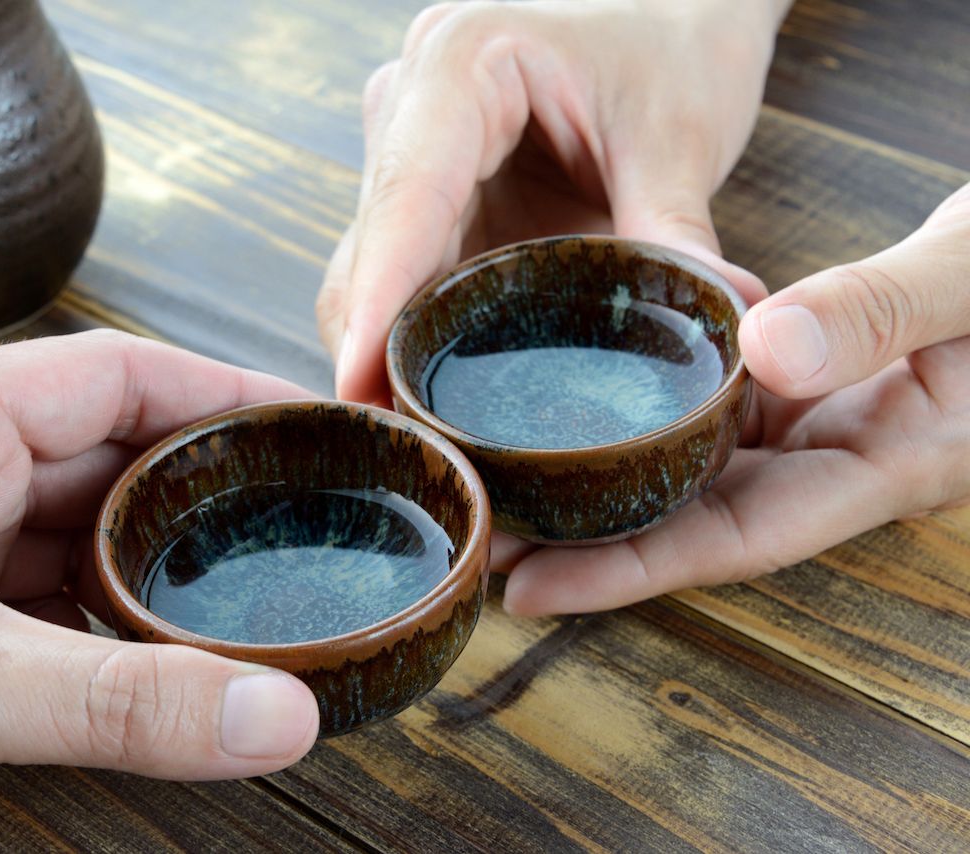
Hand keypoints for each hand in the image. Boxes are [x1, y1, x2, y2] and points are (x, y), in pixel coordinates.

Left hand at [0, 331, 319, 851]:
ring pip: (79, 540)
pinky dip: (107, 632)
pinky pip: (46, 608)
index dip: (217, 391)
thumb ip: (115, 699)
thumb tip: (271, 712)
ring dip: (154, 572)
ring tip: (246, 596)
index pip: (114, 374)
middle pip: (106, 458)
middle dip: (199, 494)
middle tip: (297, 524)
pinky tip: (159, 661)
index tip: (304, 426)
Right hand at [319, 0, 789, 403]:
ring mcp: (413, 156)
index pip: (406, 195)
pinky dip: (416, 343)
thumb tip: (725, 323)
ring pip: (369, 275)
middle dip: (372, 351)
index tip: (359, 384)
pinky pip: (404, 283)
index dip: (379, 298)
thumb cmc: (671, 43)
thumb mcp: (679, 134)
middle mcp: (413, 109)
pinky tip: (439, 404)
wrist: (667, 13)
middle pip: (367, 250)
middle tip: (402, 447)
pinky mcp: (433, 203)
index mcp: (462, 65)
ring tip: (418, 443)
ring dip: (387, 356)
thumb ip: (677, 230)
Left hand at [500, 183, 969, 614]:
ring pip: (689, 463)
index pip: (736, 539)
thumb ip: (885, 311)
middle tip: (479, 543)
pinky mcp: (801, 377)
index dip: (633, 572)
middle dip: (588, 538)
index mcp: (884, 464)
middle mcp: (836, 458)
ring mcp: (816, 420)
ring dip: (598, 476)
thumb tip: (771, 353)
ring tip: (496, 482)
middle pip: (692, 516)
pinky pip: (707, 406)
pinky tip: (568, 405)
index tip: (534, 591)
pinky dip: (639, 412)